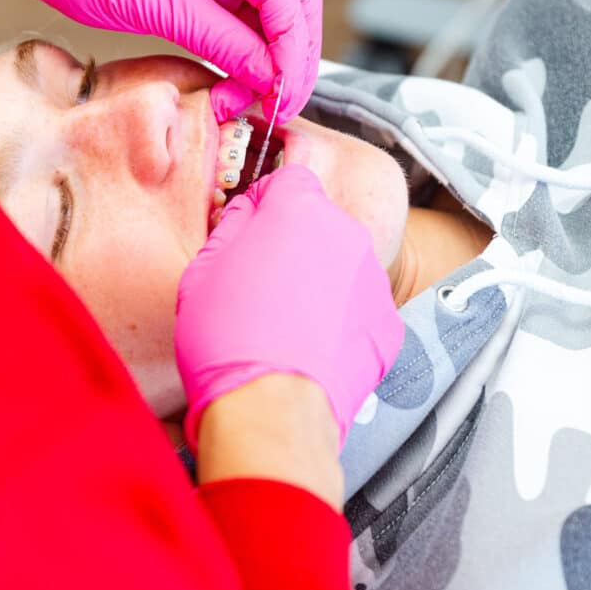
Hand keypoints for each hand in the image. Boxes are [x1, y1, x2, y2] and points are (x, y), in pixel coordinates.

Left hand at [0, 0, 321, 121]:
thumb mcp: (162, 6)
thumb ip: (222, 41)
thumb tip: (268, 77)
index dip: (292, 47)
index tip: (284, 92)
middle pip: (290, 4)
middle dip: (291, 59)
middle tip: (279, 106)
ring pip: (269, 20)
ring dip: (267, 64)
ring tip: (248, 104)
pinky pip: (238, 26)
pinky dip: (243, 59)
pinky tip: (235, 87)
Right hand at [175, 165, 402, 450]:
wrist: (270, 410)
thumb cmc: (228, 339)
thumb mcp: (203, 267)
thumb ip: (233, 225)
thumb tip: (248, 213)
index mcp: (299, 208)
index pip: (289, 179)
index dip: (266, 201)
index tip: (252, 224)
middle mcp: (346, 235)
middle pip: (318, 223)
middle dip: (292, 243)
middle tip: (260, 282)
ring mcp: (371, 281)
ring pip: (340, 266)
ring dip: (317, 282)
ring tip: (282, 323)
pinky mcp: (386, 326)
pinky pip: (358, 310)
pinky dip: (338, 322)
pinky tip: (308, 346)